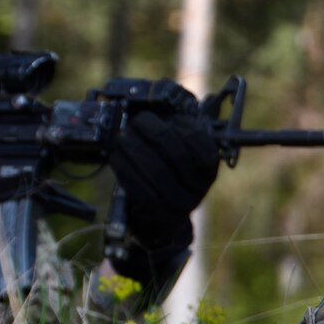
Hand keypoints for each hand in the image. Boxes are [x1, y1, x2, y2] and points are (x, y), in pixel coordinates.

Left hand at [108, 94, 219, 220]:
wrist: (166, 218)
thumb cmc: (171, 176)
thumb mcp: (184, 157)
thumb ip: (179, 134)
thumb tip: (162, 104)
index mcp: (208, 168)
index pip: (200, 142)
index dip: (183, 126)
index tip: (168, 117)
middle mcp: (197, 187)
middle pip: (174, 152)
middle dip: (152, 131)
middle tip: (136, 121)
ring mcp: (177, 202)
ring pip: (154, 168)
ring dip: (132, 147)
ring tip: (121, 136)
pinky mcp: (155, 213)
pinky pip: (136, 185)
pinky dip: (123, 166)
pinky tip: (115, 155)